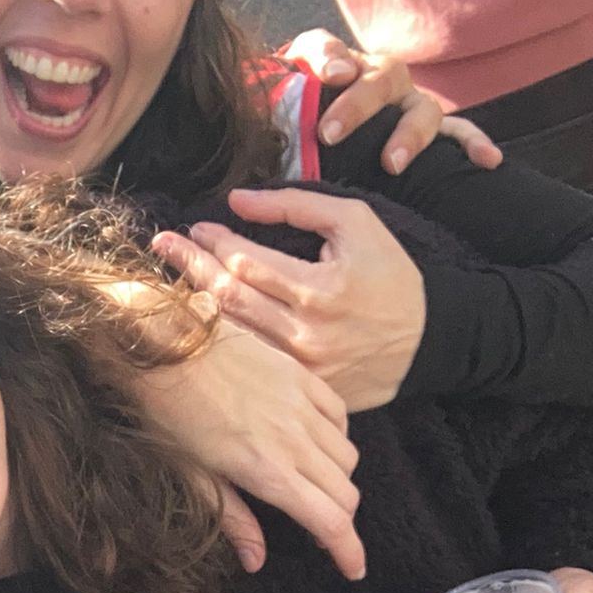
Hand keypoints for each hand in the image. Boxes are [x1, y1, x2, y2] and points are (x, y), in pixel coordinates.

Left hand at [133, 309, 363, 579]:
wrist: (160, 344)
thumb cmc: (165, 414)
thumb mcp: (191, 475)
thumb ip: (232, 518)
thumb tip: (256, 560)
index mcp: (267, 471)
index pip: (329, 521)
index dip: (348, 550)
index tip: (353, 569)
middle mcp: (295, 440)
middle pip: (345, 493)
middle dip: (341, 521)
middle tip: (321, 531)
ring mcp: (302, 404)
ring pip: (348, 456)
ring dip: (338, 481)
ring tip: (313, 488)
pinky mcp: (302, 375)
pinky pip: (340, 416)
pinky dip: (337, 437)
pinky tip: (315, 443)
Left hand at [150, 187, 424, 412]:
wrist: (429, 342)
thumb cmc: (392, 276)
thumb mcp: (357, 224)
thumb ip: (298, 205)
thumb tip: (237, 200)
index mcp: (319, 290)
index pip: (246, 263)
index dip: (214, 243)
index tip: (196, 228)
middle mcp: (304, 334)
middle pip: (227, 299)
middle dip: (189, 267)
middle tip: (163, 245)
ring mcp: (300, 369)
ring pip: (230, 335)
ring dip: (196, 304)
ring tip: (170, 279)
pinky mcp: (301, 391)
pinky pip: (250, 364)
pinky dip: (221, 340)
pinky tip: (199, 321)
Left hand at [282, 30, 502, 173]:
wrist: (316, 133)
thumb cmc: (299, 115)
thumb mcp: (287, 93)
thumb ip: (297, 78)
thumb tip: (329, 77)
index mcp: (341, 66)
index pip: (333, 51)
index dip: (331, 58)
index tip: (330, 75)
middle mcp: (381, 80)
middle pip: (382, 78)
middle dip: (357, 105)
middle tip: (329, 133)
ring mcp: (409, 105)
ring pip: (421, 109)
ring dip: (409, 135)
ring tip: (392, 163)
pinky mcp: (430, 130)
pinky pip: (457, 133)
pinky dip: (473, 142)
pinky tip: (488, 159)